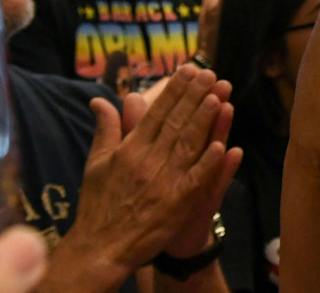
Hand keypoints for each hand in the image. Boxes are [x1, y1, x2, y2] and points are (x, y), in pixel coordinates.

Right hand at [61, 66, 240, 271]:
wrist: (101, 248)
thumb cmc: (98, 204)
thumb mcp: (96, 163)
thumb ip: (106, 129)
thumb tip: (100, 100)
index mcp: (130, 149)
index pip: (156, 113)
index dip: (174, 90)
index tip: (189, 70)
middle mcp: (147, 161)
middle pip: (175, 123)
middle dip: (194, 96)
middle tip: (210, 73)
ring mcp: (163, 182)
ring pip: (188, 144)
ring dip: (204, 120)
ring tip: (218, 96)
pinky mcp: (176, 203)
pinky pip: (195, 180)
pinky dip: (208, 163)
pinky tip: (222, 146)